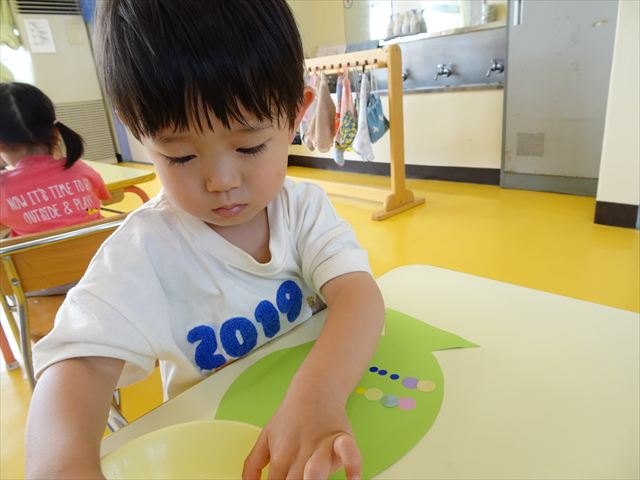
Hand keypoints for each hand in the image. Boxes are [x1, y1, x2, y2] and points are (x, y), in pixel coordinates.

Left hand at [242, 388, 360, 479]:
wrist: (314, 389)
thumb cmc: (291, 417)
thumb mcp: (266, 437)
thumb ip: (253, 464)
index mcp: (280, 458)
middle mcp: (300, 455)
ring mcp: (321, 447)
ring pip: (316, 467)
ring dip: (313, 475)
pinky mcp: (342, 438)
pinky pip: (349, 452)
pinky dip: (352, 464)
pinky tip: (353, 478)